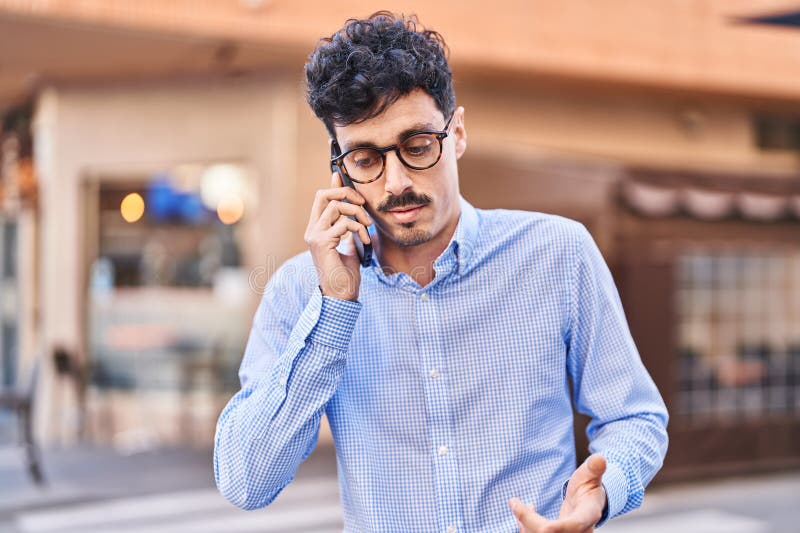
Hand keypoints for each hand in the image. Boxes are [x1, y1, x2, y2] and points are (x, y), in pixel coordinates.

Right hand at [304, 172, 371, 300]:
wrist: (341, 295)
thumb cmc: (346, 274)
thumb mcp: (349, 245)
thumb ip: (349, 228)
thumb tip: (354, 212)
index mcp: (316, 229)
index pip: (321, 199)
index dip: (334, 186)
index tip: (342, 177)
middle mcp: (312, 230)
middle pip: (323, 195)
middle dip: (346, 193)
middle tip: (363, 205)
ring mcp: (314, 236)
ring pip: (336, 206)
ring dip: (358, 214)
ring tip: (367, 228)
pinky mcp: (322, 242)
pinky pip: (344, 223)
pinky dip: (359, 229)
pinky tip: (364, 242)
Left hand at [509, 454, 606, 532]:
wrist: (588, 503)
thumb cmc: (589, 487)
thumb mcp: (591, 475)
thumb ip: (594, 468)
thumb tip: (600, 459)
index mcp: (588, 515)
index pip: (575, 525)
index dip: (559, 528)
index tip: (544, 527)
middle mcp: (579, 531)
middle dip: (529, 521)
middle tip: (514, 502)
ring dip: (524, 524)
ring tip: (516, 504)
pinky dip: (525, 526)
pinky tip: (522, 513)